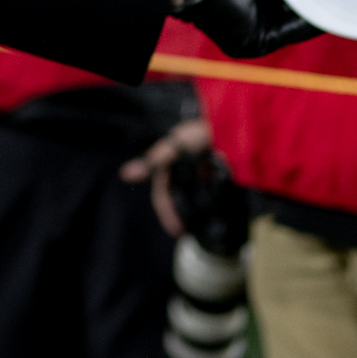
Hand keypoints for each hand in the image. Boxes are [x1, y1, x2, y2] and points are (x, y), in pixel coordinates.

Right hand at [120, 117, 213, 237]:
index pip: (162, 193)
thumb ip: (152, 162)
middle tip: (184, 232)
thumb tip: (125, 174)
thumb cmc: (199, 132)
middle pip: (175, 196)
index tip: (176, 230)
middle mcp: (180, 168)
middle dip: (177, 214)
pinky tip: (210, 211)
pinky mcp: (211, 171)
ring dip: (190, 209)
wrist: (231, 125)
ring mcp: (196, 170)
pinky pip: (203, 190)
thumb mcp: (175, 147)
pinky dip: (203, 200)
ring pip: (189, 195)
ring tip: (196, 225)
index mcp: (167, 163)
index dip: (166, 212)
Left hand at [179, 0, 339, 59]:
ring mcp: (254, 27)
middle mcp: (255, 9)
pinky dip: (308, 25)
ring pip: (296, 23)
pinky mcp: (252, 43)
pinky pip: (287, 34)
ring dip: (322, 14)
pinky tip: (329, 13)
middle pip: (298, 10)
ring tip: (350, 2)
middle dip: (325, 2)